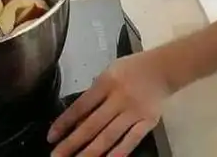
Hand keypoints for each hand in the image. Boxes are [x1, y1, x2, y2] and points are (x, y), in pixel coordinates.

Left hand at [48, 51, 170, 156]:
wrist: (165, 68)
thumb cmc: (133, 68)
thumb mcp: (111, 70)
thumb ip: (96, 89)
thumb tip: (79, 114)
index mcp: (107, 81)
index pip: (81, 105)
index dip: (65, 122)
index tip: (51, 137)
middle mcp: (119, 97)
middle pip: (92, 124)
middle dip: (72, 143)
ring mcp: (134, 111)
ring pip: (108, 136)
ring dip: (89, 153)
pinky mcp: (148, 122)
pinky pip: (130, 141)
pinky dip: (117, 153)